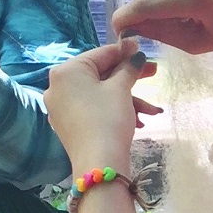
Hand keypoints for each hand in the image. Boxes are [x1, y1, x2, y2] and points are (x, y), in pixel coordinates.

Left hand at [45, 40, 160, 164]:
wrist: (99, 163)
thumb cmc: (108, 118)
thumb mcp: (121, 88)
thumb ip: (128, 67)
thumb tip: (136, 53)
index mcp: (67, 71)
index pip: (101, 54)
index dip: (125, 51)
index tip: (143, 48)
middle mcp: (58, 86)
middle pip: (100, 74)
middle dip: (129, 78)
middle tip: (153, 73)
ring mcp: (61, 107)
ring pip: (99, 94)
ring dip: (127, 99)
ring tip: (152, 110)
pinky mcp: (68, 125)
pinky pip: (93, 108)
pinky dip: (114, 110)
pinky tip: (138, 122)